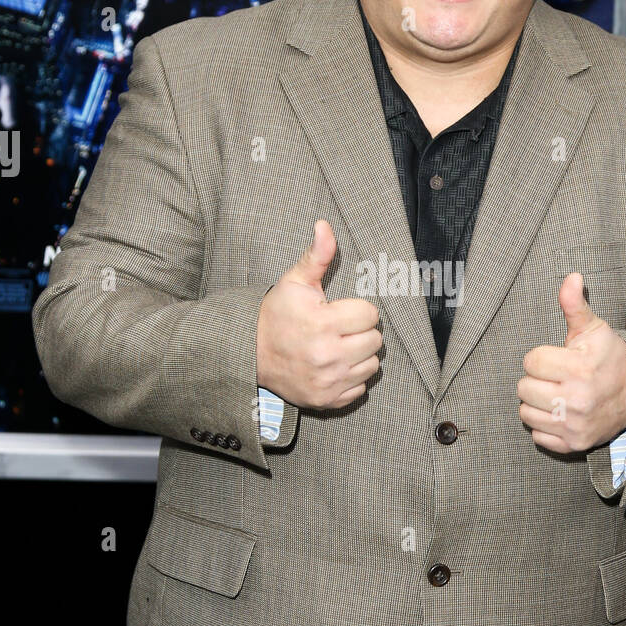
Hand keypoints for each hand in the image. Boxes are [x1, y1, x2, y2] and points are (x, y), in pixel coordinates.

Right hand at [256, 219, 382, 408]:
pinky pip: (360, 388)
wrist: (250, 354)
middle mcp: (328, 356)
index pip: (371, 314)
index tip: (339, 311)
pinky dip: (352, 378)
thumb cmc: (277, 314)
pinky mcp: (327, 400)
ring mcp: (329, 381)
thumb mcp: (294, 282)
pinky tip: (334, 366)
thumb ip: (317, 255)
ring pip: (372, 365)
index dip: (357, 310)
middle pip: (375, 341)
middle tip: (340, 329)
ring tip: (338, 346)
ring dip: (360, 355)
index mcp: (323, 323)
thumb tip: (325, 225)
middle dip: (360, 332)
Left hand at [517, 272, 625, 452]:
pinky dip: (545, 426)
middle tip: (557, 377)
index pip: (530, 361)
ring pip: (526, 413)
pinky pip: (538, 436)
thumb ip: (574, 305)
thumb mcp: (594, 328)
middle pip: (524, 388)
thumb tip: (571, 277)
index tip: (558, 358)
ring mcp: (574, 425)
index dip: (541, 357)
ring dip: (537, 403)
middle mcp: (575, 400)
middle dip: (537, 380)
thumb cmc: (610, 358)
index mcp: (578, 369)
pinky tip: (560, 413)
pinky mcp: (574, 444)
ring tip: (556, 394)